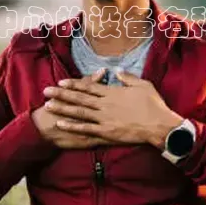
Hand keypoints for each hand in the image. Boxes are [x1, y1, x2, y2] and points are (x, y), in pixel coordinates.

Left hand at [42, 71, 182, 148]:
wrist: (159, 125)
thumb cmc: (153, 104)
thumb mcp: (143, 85)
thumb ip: (128, 78)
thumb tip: (117, 71)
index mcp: (112, 92)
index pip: (89, 86)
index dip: (74, 84)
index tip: (61, 82)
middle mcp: (105, 104)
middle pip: (79, 97)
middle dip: (61, 94)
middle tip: (46, 91)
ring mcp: (104, 119)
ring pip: (79, 112)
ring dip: (62, 108)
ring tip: (48, 106)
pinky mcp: (106, 132)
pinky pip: (86, 129)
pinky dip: (72, 126)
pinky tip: (61, 124)